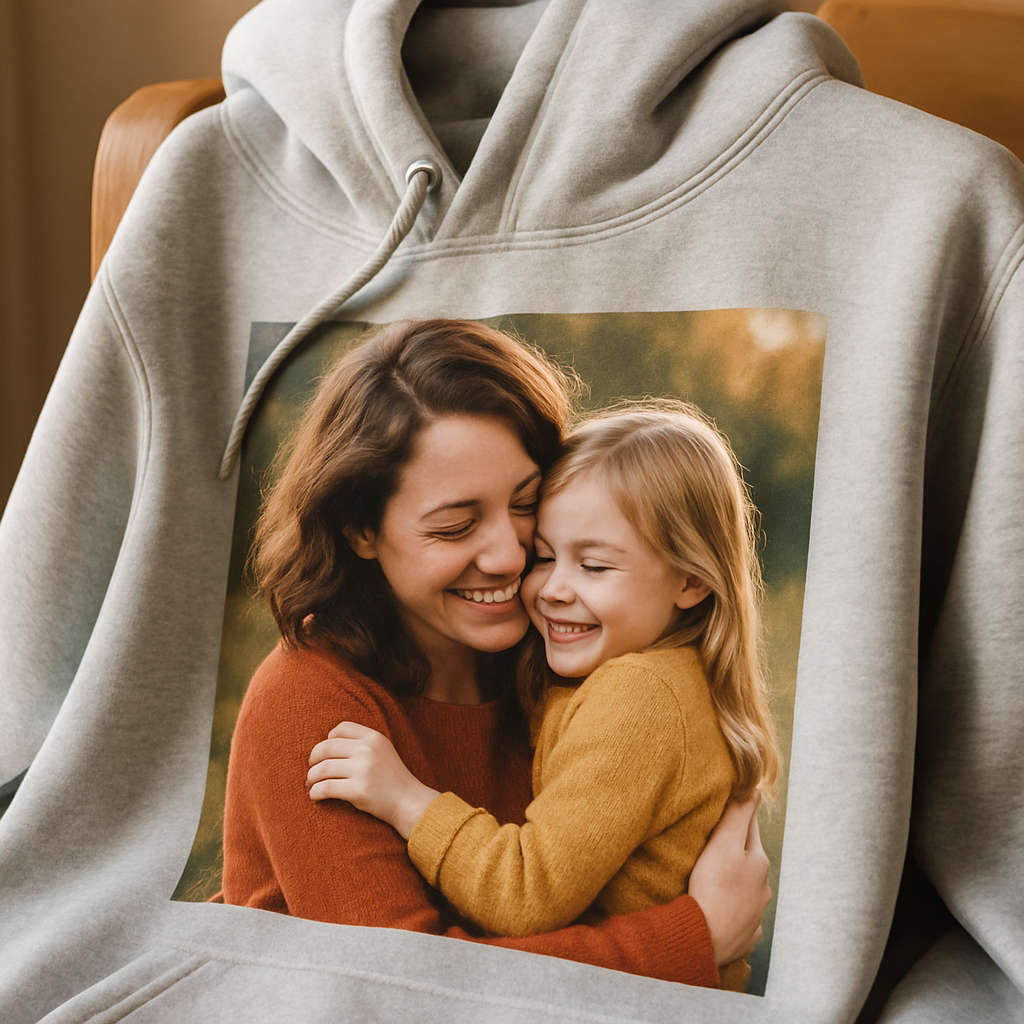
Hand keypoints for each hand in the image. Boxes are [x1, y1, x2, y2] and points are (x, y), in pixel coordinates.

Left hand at [307, 721, 438, 838]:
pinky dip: (315, 792)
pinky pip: (326, 787)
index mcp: (373, 737)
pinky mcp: (358, 790)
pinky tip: (314, 795)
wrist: (408, 802)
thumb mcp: (382, 750)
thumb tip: (326, 742)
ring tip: (311, 784)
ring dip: (311, 777)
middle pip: (326, 748)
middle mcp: (368, 750)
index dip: (327, 739)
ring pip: (322, 769)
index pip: (340, 728)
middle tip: (312, 770)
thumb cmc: (391, 778)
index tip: (324, 754)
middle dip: (313, 759)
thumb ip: (361, 743)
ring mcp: (363, 770)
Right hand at [688, 790, 770, 966]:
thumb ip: (739, 815)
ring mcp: (755, 913)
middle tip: (713, 842)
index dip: (736, 816)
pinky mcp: (744, 934)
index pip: (749, 828)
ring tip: (713, 877)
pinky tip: (720, 909)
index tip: (724, 809)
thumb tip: (755, 789)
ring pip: (746, 888)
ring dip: (734, 881)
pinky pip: (739, 916)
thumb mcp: (724, 843)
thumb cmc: (713, 886)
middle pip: (749, 859)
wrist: (705, 938)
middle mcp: (762, 887)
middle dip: (735, 850)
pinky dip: (731, 909)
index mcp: (758, 861)